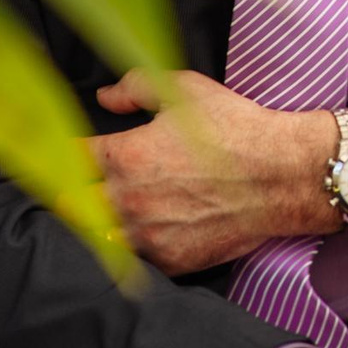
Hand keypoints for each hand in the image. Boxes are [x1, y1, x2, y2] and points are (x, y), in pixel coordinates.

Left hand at [90, 70, 338, 274]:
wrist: (285, 176)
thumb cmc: (238, 130)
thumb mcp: (188, 91)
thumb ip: (136, 88)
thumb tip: (105, 96)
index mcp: (125, 157)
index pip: (67, 159)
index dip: (62, 153)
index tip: (66, 152)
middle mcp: (127, 200)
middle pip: (71, 204)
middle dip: (74, 190)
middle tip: (87, 182)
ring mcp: (147, 235)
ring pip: (96, 235)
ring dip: (99, 222)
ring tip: (113, 211)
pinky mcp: (168, 260)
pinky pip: (133, 258)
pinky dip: (133, 245)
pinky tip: (147, 230)